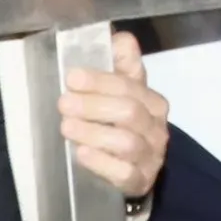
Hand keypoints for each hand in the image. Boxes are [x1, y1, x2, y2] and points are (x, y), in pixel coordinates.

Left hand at [59, 31, 168, 198]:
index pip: (130, 85)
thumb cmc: (123, 126)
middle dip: (94, 105)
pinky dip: (102, 163)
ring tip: (66, 127)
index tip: (72, 77)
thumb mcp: (125, 94)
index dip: (100, 80)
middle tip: (63, 103)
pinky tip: (81, 153)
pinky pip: (124, 173)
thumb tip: (119, 37)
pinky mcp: (139, 182)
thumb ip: (122, 66)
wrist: (137, 172)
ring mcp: (150, 158)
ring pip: (126, 142)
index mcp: (154, 102)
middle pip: (129, 112)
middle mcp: (157, 129)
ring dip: (93, 132)